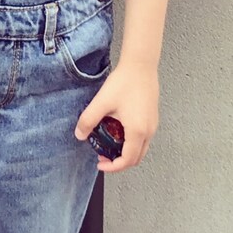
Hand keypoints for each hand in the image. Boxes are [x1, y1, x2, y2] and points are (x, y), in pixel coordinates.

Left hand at [74, 59, 158, 173]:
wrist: (141, 65)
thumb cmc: (124, 82)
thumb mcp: (101, 102)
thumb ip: (88, 120)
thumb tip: (79, 135)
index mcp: (137, 131)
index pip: (127, 160)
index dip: (113, 167)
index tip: (100, 164)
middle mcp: (148, 131)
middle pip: (136, 158)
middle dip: (119, 162)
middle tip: (103, 156)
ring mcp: (153, 125)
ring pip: (141, 149)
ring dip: (126, 152)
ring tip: (109, 144)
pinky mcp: (152, 118)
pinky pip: (143, 138)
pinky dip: (131, 143)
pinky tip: (118, 131)